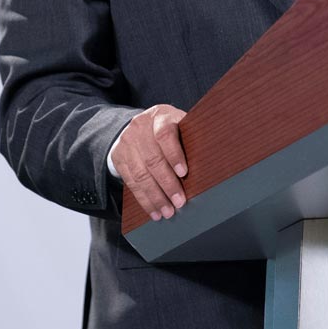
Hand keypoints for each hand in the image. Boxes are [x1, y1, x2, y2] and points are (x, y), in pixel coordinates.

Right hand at [114, 104, 188, 220]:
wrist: (139, 126)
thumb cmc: (169, 128)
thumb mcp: (179, 125)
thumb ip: (189, 138)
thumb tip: (209, 161)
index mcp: (160, 116)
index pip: (165, 134)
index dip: (174, 154)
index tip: (184, 172)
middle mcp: (140, 127)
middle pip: (153, 159)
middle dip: (167, 184)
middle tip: (179, 202)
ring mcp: (126, 142)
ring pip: (140, 174)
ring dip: (155, 197)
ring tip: (167, 212)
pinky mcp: (118, 157)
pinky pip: (131, 182)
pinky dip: (144, 199)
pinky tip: (154, 211)